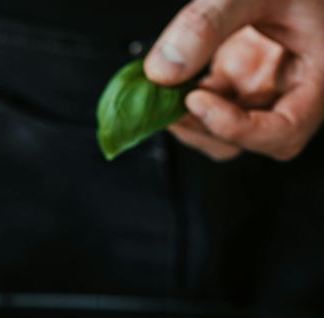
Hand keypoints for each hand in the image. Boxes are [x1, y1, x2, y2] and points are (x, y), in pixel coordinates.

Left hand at [145, 0, 323, 160]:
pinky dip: (186, 99)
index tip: (197, 100)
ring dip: (191, 119)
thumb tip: (163, 70)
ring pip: (225, 132)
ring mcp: (264, 87)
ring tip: (168, 88)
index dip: (239, 129)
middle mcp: (291, 90)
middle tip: (169, 98)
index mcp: (318, 76)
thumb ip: (211, 23)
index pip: (285, 130)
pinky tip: (173, 80)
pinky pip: (212, 106)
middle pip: (250, 140)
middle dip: (205, 125)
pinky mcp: (240, 79)